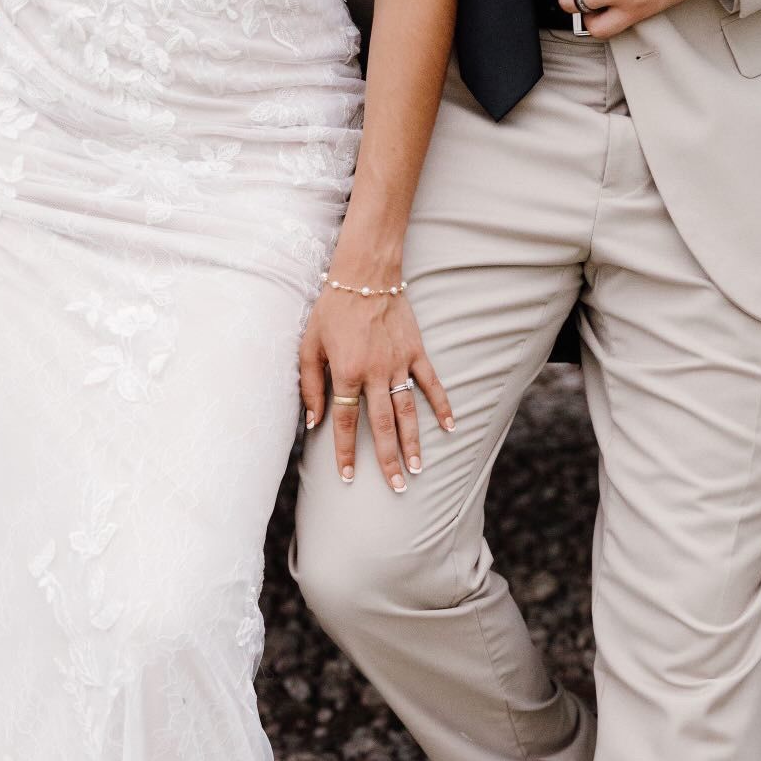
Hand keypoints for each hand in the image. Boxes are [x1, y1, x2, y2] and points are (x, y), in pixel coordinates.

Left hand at [299, 266, 453, 491]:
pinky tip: (451, 427)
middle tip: (396, 487)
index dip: (346, 452)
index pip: (346, 422)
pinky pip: (431, 383)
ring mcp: (398, 363)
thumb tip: (312, 421)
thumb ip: (309, 385)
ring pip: (407, 411)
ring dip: (413, 442)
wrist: (364, 274)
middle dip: (387, 460)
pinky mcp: (416, 352)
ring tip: (416, 469)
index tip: (347, 477)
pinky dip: (442, 405)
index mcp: (345, 373)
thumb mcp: (309, 345)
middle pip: (382, 426)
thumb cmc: (331, 309)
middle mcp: (374, 373)